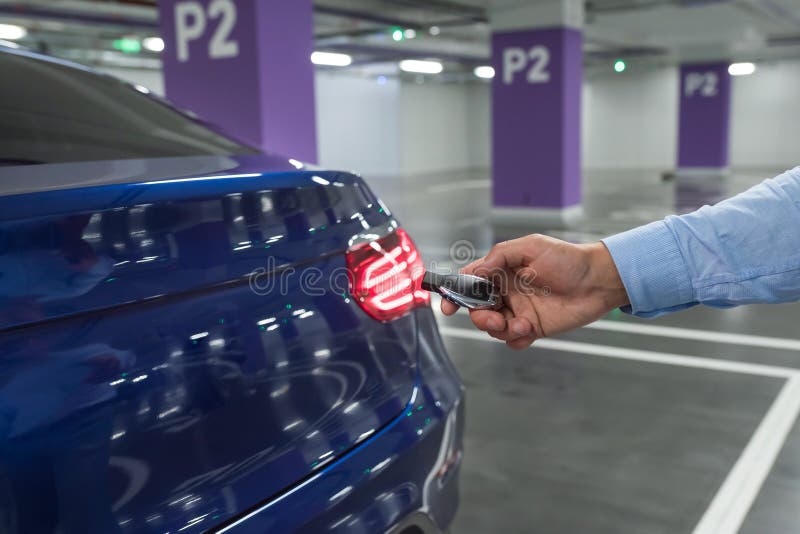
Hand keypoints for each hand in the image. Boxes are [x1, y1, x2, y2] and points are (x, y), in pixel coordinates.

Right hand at [440, 234, 628, 348]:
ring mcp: (519, 311)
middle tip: (493, 318)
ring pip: (493, 328)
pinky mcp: (533, 328)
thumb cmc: (568, 259)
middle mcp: (507, 292)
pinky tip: (527, 331)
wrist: (598, 281)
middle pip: (477, 309)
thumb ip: (499, 257)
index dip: (455, 294)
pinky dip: (515, 339)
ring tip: (519, 324)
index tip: (448, 306)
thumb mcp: (530, 246)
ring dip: (499, 329)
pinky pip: (512, 341)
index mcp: (502, 271)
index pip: (470, 283)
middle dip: (479, 317)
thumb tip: (474, 271)